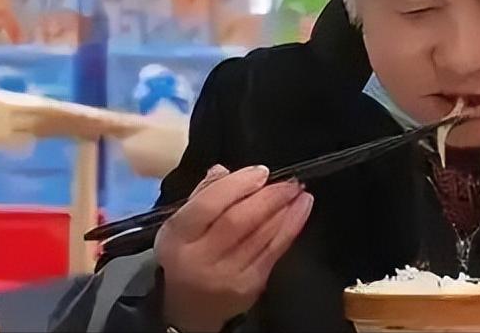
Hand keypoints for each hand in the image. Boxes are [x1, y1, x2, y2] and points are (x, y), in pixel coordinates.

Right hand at [156, 165, 313, 331]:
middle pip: (238, 221)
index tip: (261, 172)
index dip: (237, 185)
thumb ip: (202, 195)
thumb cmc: (185, 255)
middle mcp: (201, 258)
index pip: (207, 206)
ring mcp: (227, 275)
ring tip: (300, 192)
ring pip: (261, 236)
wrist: (188, 308)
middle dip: (269, 197)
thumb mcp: (180, 224)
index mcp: (178, 237)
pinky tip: (301, 211)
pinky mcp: (249, 286)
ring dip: (286, 210)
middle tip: (290, 181)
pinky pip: (274, 252)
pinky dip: (290, 228)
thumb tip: (224, 171)